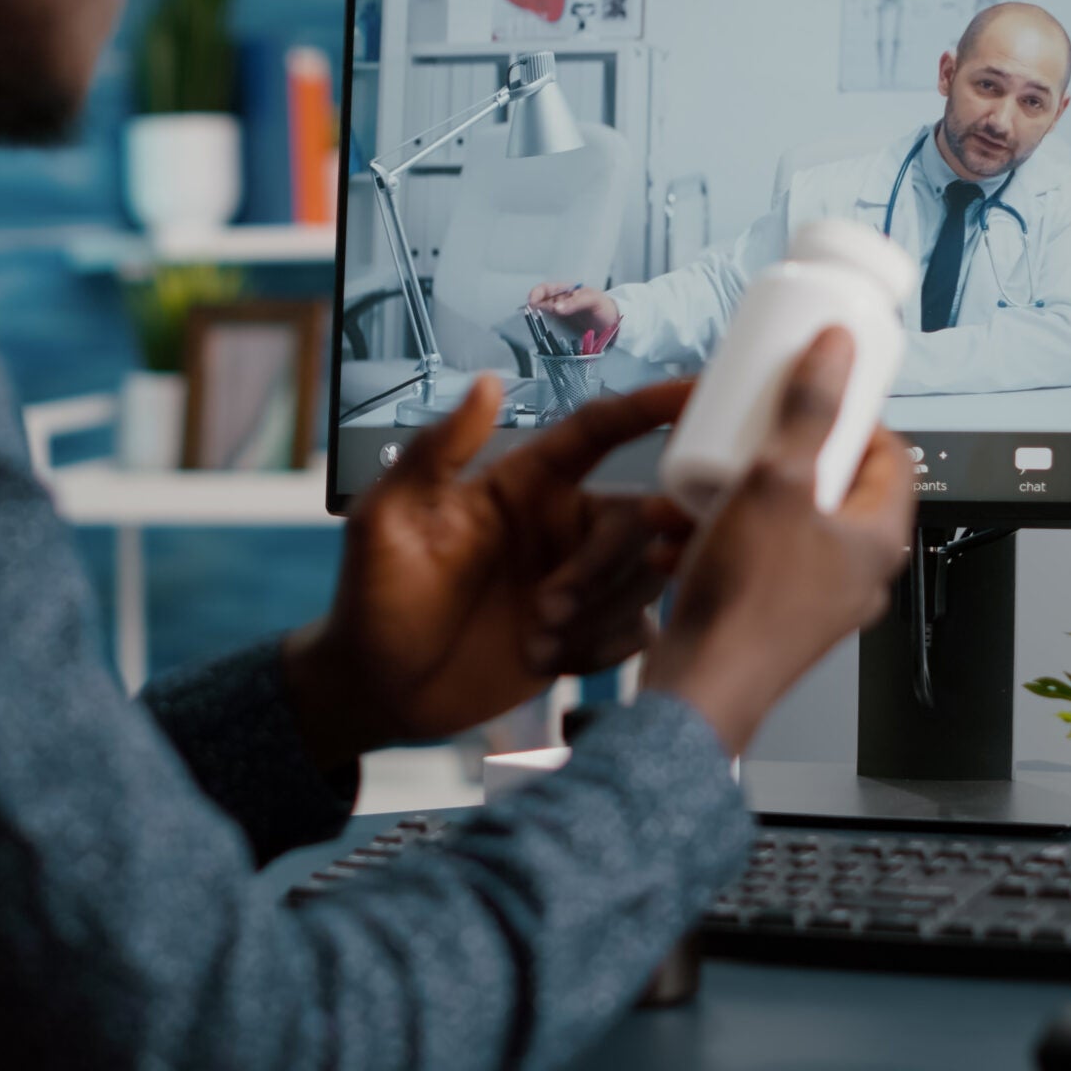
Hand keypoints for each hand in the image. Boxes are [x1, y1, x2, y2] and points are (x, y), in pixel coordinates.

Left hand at [283, 375, 693, 770]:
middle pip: (634, 517)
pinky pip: (636, 631)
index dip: (650, 406)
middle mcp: (561, 525)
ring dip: (600, 612)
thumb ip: (436, 451)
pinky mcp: (587, 635)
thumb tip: (485, 383)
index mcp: (524, 484)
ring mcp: (578, 581)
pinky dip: (602, 649)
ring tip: (537, 641)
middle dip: (605, 563)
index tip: (697, 391)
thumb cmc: (373, 595)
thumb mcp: (387, 517)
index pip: (599, 431)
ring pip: (645, 576)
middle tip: (548, 607)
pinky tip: (550, 662)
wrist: (376, 688)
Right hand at [527, 283, 620, 339]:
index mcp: (565, 292)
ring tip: (539, 331)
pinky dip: (546, 337)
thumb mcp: (593, 300)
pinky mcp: (561, 333)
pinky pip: (549, 334)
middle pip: (538, 306)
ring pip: (541, 321)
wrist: (615, 326)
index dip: (535, 294)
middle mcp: (558, 305)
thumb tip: (556, 307)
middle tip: (533, 319)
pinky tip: (547, 339)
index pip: (544, 289)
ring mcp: (559, 320)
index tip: (532, 302)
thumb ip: (575, 302)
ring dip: (538, 326)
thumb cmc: (605, 307)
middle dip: (533, 312)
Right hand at [640, 327, 916, 754]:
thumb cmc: (748, 598)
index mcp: (877, 538)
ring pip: (782, 522)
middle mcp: (855, 572)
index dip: (850, 417)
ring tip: (695, 483)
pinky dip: (715, 537)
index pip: (889, 455)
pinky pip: (751, 558)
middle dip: (776, 454)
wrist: (701, 687)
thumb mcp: (778, 483)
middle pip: (829, 485)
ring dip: (734, 496)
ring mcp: (814, 599)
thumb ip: (808, 413)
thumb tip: (838, 349)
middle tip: (746, 431)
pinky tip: (675, 529)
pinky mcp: (771, 617)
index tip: (812, 394)